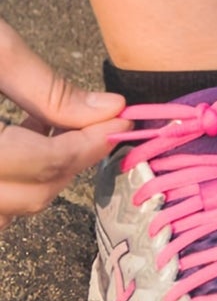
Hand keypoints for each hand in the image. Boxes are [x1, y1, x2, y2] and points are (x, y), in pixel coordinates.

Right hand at [0, 19, 127, 227]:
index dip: (88, 145)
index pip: (40, 162)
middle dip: (67, 164)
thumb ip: (47, 88)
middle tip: (90, 124)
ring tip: (45, 129)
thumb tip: (108, 111)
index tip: (120, 122)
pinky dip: (6, 185)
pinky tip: (14, 141)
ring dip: (36, 180)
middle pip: (24, 198)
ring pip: (2, 213)